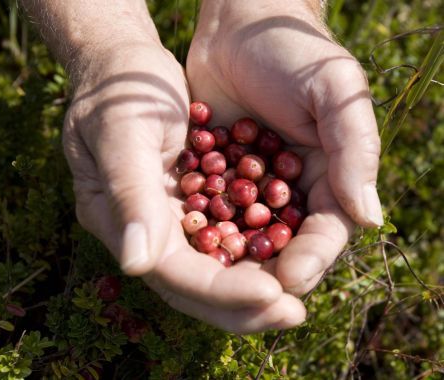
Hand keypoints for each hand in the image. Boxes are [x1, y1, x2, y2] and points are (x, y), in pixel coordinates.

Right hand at [63, 38, 305, 332]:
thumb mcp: (122, 132)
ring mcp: (165, 220)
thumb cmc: (123, 89)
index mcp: (117, 218)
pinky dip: (251, 255)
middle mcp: (143, 230)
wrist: (125, 65)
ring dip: (252, 288)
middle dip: (242, 305)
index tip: (272, 295)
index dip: (220, 289)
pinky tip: (285, 259)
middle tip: (292, 314)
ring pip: (209, 270)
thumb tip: (136, 265)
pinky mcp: (187, 205)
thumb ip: (130, 195)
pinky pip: (221, 241)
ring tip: (294, 301)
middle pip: (192, 285)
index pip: (171, 271)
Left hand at [187, 0, 382, 294]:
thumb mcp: (336, 92)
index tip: (290, 282)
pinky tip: (184, 248)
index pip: (325, 233)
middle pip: (282, 248)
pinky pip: (206, 213)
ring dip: (229, 264)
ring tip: (211, 284)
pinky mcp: (213, 178)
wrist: (241, 25)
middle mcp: (289, 193)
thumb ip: (355, 151)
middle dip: (267, 276)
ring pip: (242, 240)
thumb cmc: (296, 53)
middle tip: (247, 301)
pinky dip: (198, 232)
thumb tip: (371, 218)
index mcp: (327, 180)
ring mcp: (249, 189)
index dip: (311, 259)